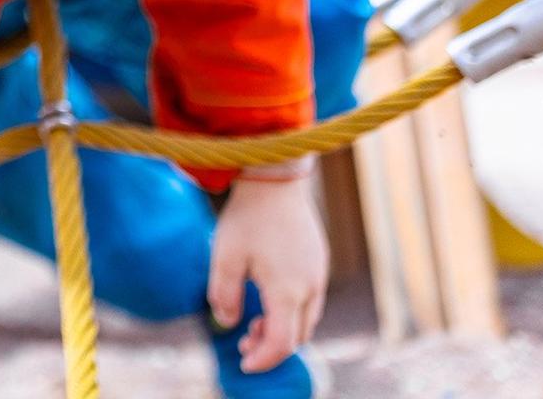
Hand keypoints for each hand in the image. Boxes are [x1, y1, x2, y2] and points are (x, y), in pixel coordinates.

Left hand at [209, 171, 328, 373]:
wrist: (275, 180)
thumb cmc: (247, 217)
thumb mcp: (225, 256)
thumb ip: (223, 294)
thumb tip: (226, 322)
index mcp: (288, 291)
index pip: (281, 343)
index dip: (263, 359)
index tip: (243, 362)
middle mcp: (310, 287)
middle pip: (297, 336)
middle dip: (270, 347)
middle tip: (242, 342)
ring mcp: (318, 274)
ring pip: (307, 320)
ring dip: (282, 329)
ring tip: (253, 321)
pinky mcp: (319, 261)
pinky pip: (310, 300)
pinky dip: (291, 311)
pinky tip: (267, 298)